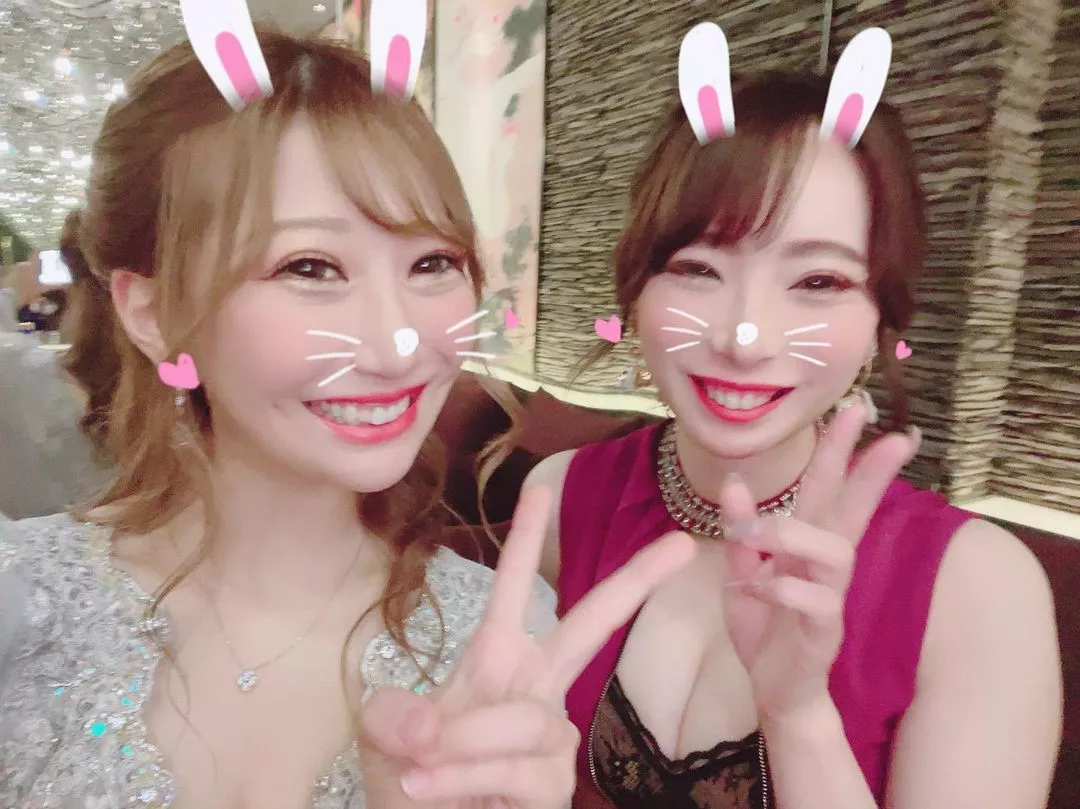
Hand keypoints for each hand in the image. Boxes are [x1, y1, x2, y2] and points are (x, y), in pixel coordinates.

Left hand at [358, 485, 696, 807]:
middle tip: (679, 544)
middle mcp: (534, 689)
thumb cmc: (409, 778)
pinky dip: (470, 777)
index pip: (515, 590)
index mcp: (496, 659)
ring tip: (419, 769)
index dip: (528, 540)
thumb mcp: (383, 735)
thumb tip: (431, 725)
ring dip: (467, 744)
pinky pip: (522, 770)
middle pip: (590, 626)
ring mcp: (551, 738)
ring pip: (528, 721)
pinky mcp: (555, 785)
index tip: (541, 489)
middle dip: (633, 582)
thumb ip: (394, 715)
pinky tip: (430, 789)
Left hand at [719, 402, 920, 720]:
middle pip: (853, 509)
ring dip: (795, 534)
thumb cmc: (765, 626)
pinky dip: (783, 589)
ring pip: (835, 552)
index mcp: (805, 543)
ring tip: (761, 537)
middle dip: (870, 471)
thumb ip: (741, 531)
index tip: (856, 407)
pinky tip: (758, 588)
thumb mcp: (742, 571)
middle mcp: (824, 563)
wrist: (773, 689)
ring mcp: (829, 596)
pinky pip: (815, 601)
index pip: (826, 487)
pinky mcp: (824, 631)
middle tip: (895, 436)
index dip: (840, 449)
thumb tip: (736, 481)